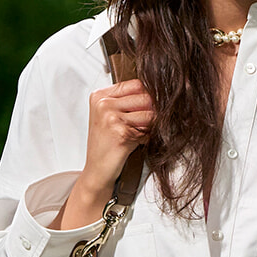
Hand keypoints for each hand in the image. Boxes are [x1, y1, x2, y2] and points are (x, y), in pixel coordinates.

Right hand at [57, 79, 154, 229]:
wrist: (97, 172)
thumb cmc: (105, 146)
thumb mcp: (109, 117)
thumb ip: (128, 102)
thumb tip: (160, 93)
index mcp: (100, 96)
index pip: (137, 84)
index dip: (148, 96)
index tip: (150, 108)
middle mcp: (104, 104)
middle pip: (145, 97)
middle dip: (151, 112)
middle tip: (144, 126)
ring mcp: (111, 118)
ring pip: (149, 114)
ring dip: (150, 126)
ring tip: (138, 134)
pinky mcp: (121, 133)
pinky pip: (148, 131)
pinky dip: (147, 138)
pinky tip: (136, 143)